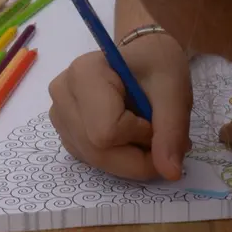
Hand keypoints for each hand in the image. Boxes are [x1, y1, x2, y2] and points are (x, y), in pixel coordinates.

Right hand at [49, 35, 192, 180]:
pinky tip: (126, 136)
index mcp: (84, 73)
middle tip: (158, 139)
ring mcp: (58, 113)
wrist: (141, 57)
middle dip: (136, 158)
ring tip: (141, 131)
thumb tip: (170, 173)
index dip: (140, 137)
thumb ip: (172, 131)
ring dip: (127, 158)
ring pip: (93, 158)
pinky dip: (116, 157)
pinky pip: (90, 158)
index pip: (106, 131)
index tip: (156, 122)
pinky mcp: (63, 130)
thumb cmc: (155, 64)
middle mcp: (61, 93)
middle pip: (96, 151)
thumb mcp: (174, 90)